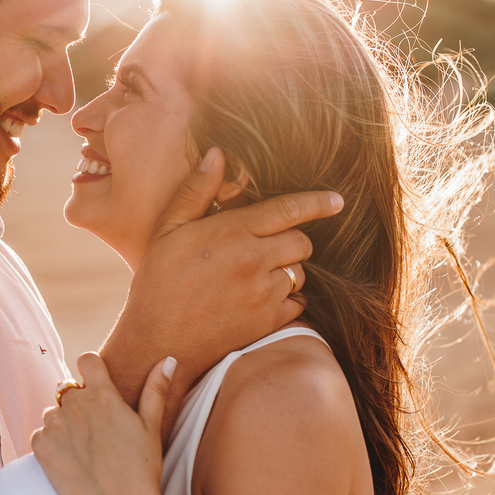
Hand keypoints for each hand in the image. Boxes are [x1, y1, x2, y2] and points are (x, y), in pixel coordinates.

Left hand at [32, 354, 174, 494]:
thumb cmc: (141, 468)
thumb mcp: (152, 426)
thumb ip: (155, 390)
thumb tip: (167, 360)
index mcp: (103, 395)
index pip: (87, 361)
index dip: (91, 370)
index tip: (96, 384)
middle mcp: (75, 404)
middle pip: (69, 391)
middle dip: (80, 405)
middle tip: (97, 433)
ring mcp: (55, 425)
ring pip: (54, 413)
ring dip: (63, 424)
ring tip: (84, 450)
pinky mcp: (41, 446)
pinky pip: (40, 435)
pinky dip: (50, 444)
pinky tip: (69, 460)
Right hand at [102, 147, 342, 406]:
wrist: (158, 341)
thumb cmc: (157, 282)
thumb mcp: (167, 230)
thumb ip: (196, 190)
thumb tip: (217, 154)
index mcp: (232, 231)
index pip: (288, 209)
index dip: (317, 203)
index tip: (337, 201)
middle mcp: (254, 260)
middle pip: (301, 243)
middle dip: (292, 241)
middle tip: (266, 249)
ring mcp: (264, 293)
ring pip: (300, 273)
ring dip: (288, 271)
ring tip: (256, 277)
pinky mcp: (267, 321)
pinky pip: (298, 303)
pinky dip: (287, 299)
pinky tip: (261, 300)